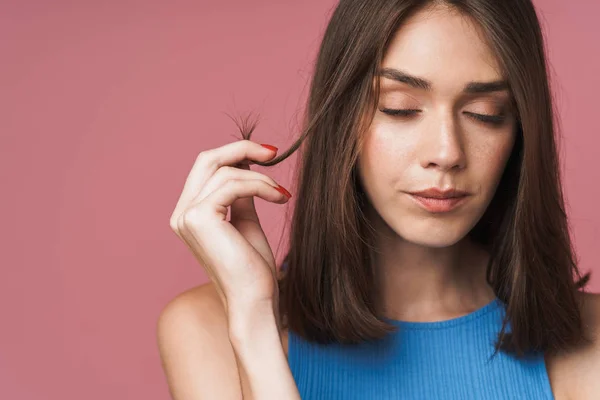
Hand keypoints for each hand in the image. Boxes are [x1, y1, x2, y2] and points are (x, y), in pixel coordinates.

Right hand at [169, 140, 290, 318]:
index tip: (267, 156)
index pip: (206, 168)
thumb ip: (240, 194)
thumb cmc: (252, 269)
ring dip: (260, 177)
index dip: (235, 155)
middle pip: (207, 159)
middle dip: (242, 149)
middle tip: (273, 152)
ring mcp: (186, 216)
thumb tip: (245, 163)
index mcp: (188, 214)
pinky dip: (261, 186)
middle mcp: (181, 214)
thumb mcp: (245, 221)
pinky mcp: (199, 218)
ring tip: (282, 195)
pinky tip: (280, 198)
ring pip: (225, 171)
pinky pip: (234, 184)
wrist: (254, 300)